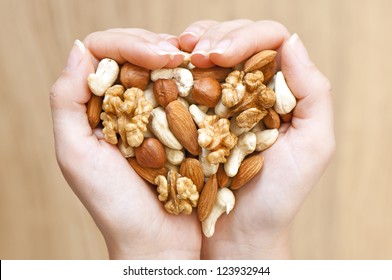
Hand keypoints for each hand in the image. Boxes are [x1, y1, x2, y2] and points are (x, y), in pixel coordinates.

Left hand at [50, 29, 201, 258]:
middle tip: (178, 54)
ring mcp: (156, 114)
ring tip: (196, 60)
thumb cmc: (114, 206)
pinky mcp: (182, 127)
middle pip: (135, 54)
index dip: (128, 44)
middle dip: (156, 46)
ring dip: (179, 59)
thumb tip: (79, 49)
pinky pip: (188, 92)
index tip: (158, 56)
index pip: (103, 52)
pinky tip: (208, 78)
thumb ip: (66, 103)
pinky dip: (198, 79)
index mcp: (97, 107)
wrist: (158, 240)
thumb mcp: (76, 155)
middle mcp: (125, 105)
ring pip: (164, 68)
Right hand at [179, 20, 334, 258]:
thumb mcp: (313, 146)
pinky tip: (168, 67)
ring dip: (192, 46)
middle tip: (193, 54)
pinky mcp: (194, 113)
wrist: (237, 232)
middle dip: (214, 37)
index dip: (244, 37)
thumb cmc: (277, 196)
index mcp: (280, 90)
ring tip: (179, 55)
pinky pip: (185, 78)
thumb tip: (291, 41)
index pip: (269, 40)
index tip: (217, 56)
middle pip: (236, 37)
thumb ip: (313, 93)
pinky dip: (175, 67)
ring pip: (209, 51)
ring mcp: (220, 99)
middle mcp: (251, 88)